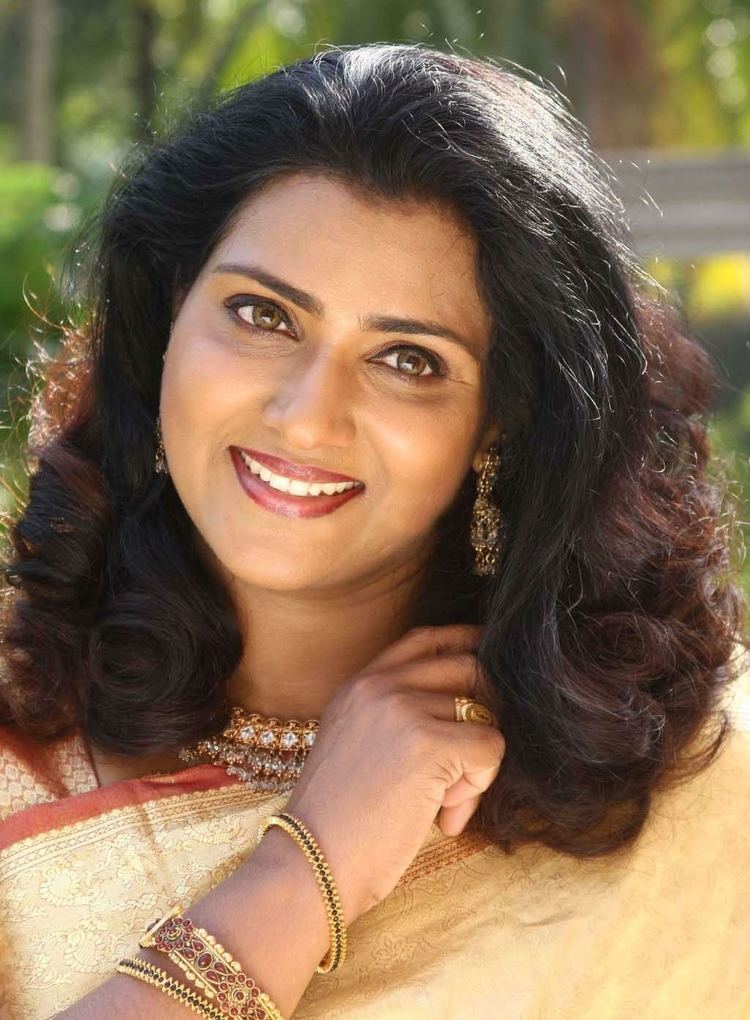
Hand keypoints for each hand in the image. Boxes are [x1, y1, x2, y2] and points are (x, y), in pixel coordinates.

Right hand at [283, 624, 504, 923]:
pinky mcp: (428, 743)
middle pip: (468, 668)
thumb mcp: (353, 746)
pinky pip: (491, 748)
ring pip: (484, 714)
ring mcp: (402, 709)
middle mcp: (378, 685)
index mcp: (358, 683)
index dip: (465, 647)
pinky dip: (479, 788)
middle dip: (483, 716)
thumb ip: (393, 716)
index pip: (425, 638)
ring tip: (443, 804)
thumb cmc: (336, 823)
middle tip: (462, 770)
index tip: (485, 678)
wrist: (309, 866)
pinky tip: (445, 817)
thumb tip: (466, 708)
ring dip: (476, 766)